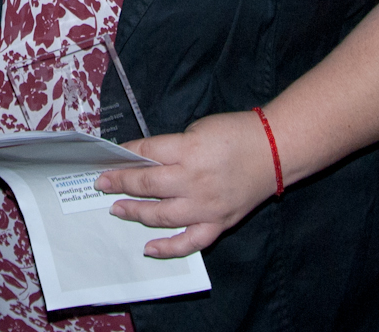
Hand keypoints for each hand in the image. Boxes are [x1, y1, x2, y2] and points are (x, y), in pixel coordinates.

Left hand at [93, 111, 278, 257]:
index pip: (146, 154)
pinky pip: (189, 242)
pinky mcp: (218, 223)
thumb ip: (172, 148)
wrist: (275, 150)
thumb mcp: (198, 129)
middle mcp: (195, 181)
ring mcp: (206, 206)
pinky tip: (148, 248)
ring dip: (135, 213)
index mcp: (190, 150)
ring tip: (117, 209)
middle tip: (102, 184)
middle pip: (148, 185)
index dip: (124, 156)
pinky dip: (168, 249)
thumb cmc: (236, 134)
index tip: (109, 159)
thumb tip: (144, 161)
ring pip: (161, 216)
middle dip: (120, 184)